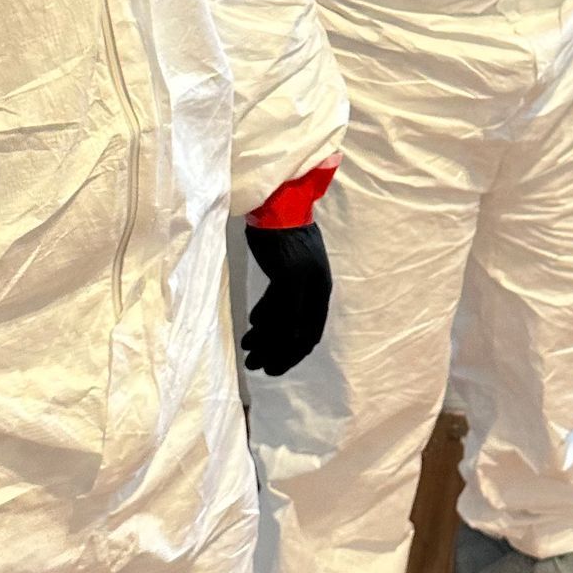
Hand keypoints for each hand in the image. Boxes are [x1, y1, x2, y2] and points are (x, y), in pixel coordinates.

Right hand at [241, 223, 331, 376]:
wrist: (278, 204)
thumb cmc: (282, 232)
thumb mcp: (293, 265)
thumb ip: (291, 292)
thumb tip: (275, 323)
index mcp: (321, 286)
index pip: (312, 332)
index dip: (293, 353)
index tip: (276, 363)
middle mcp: (317, 287)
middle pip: (301, 336)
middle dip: (280, 356)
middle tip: (260, 368)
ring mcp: (305, 282)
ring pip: (287, 327)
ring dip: (267, 346)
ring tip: (250, 356)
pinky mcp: (289, 275)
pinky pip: (277, 311)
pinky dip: (264, 326)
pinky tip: (251, 330)